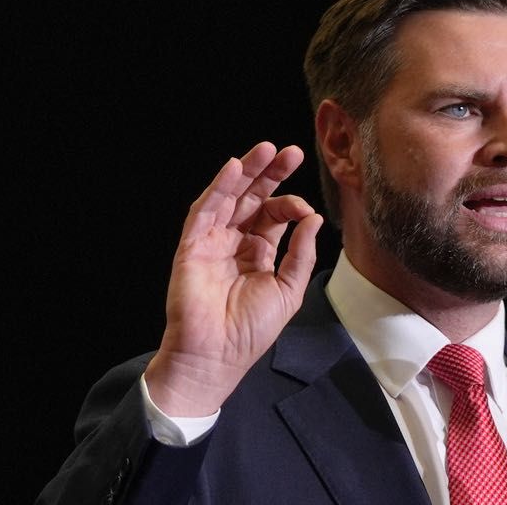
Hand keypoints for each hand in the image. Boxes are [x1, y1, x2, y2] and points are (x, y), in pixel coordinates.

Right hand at [144, 142, 323, 415]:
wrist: (217, 356)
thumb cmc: (250, 330)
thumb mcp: (288, 289)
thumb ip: (300, 253)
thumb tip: (314, 218)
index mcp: (258, 253)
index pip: (274, 216)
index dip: (290, 204)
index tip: (306, 207)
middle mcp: (234, 243)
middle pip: (252, 199)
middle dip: (270, 174)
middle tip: (291, 152)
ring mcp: (212, 242)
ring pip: (229, 198)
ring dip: (245, 172)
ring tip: (264, 149)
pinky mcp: (192, 246)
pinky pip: (204, 211)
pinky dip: (218, 189)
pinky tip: (233, 170)